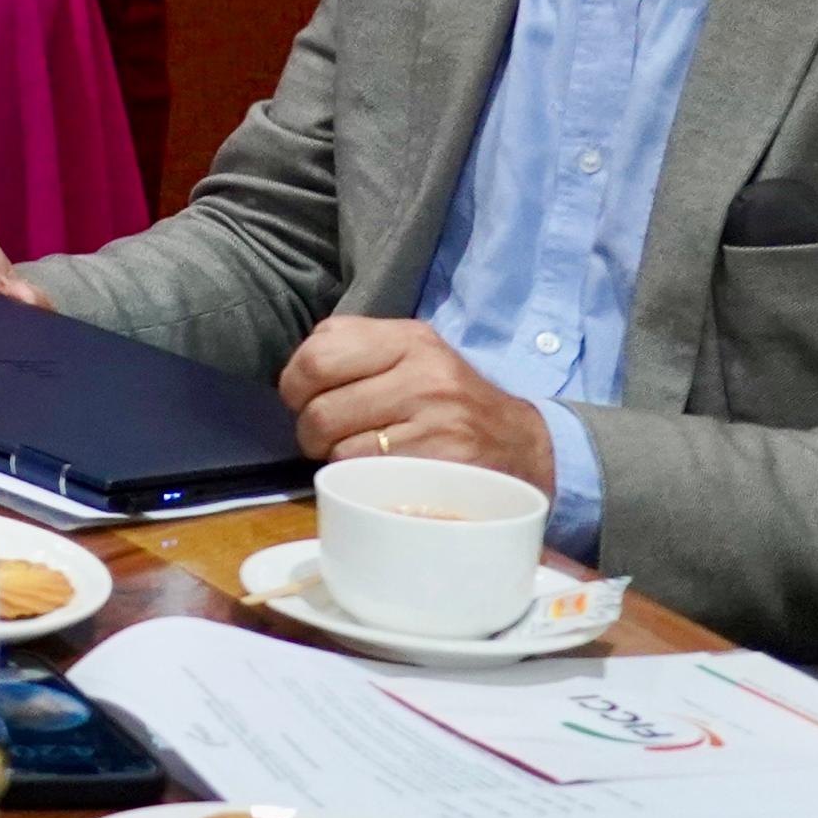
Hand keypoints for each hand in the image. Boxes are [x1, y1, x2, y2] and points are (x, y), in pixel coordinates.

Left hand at [281, 316, 555, 484]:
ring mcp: (437, 418)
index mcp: (407, 338)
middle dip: (308, 429)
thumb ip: (355, 352)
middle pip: (320, 405)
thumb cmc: (449, 402)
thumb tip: (293, 376)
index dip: (294, 383)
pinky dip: (360, 478)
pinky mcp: (444, 461)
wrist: (524, 445)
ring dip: (333, 457)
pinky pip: (368, 473)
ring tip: (355, 455)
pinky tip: (377, 473)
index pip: (317, 354)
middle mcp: (424, 373)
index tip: (302, 399)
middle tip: (322, 437)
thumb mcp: (411, 357)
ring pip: (339, 445)